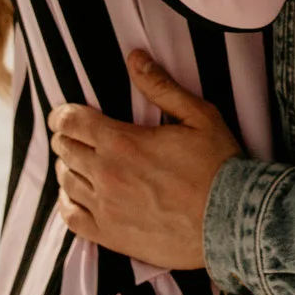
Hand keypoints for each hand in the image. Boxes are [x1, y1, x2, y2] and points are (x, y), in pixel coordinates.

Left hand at [49, 51, 241, 270]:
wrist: (233, 222)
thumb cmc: (218, 167)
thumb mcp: (199, 116)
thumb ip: (161, 87)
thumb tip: (134, 58)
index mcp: (122, 142)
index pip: (72, 122)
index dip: (61, 114)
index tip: (60, 115)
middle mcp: (107, 175)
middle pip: (66, 149)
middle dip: (65, 138)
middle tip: (72, 135)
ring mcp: (106, 208)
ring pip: (67, 182)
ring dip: (67, 167)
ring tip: (75, 163)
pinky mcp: (111, 236)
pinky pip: (72, 219)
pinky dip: (66, 204)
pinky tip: (72, 197)